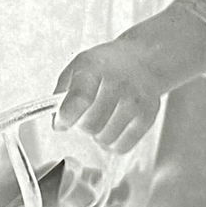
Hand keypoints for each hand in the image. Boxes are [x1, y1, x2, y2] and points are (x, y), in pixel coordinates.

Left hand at [53, 41, 164, 155]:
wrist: (144, 59)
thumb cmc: (106, 65)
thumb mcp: (78, 67)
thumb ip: (62, 94)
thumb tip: (58, 125)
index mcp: (95, 67)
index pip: (80, 98)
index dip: (67, 116)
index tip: (63, 121)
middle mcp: (118, 84)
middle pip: (90, 125)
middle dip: (81, 125)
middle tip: (85, 115)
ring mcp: (135, 101)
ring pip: (104, 139)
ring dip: (97, 134)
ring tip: (101, 120)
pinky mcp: (147, 117)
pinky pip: (121, 146)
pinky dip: (112, 143)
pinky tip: (111, 128)